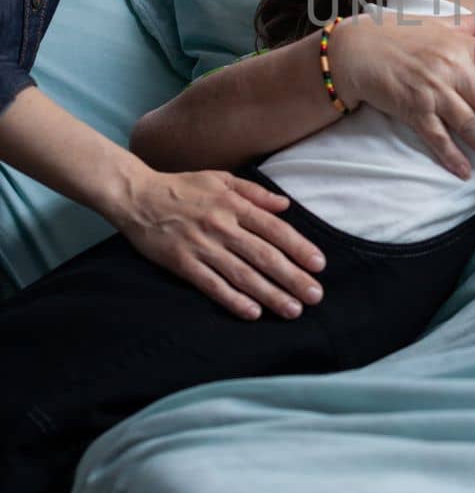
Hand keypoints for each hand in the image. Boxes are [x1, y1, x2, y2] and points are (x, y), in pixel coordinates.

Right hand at [120, 168, 328, 321]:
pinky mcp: (182, 264)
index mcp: (235, 205)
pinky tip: (253, 313)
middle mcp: (222, 226)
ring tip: (293, 310)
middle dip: (293, 277)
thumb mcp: (221, 179)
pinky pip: (212, 285)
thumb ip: (255, 193)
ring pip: (243, 275)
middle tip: (315, 296)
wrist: (136, 196)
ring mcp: (202, 247)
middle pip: (264, 256)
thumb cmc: (182, 187)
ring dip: (270, 294)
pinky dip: (233, 300)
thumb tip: (286, 205)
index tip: (319, 265)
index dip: (299, 248)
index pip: (275, 229)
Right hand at [330, 11, 474, 178]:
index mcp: (462, 45)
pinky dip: (452, 156)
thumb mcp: (438, 23)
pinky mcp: (413, 109)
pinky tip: (465, 172)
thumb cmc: (398, 34)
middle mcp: (452, 68)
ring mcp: (433, 91)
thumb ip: (471, 23)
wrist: (355, 50)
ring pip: (469, 124)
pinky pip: (438, 138)